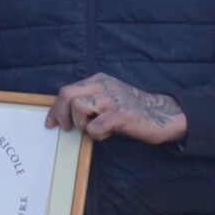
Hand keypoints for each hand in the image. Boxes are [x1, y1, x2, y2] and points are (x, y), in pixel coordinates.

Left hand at [46, 72, 187, 144]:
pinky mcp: (120, 114)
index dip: (55, 108)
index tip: (51, 122)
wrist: (163, 115)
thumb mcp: (110, 97)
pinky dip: (97, 134)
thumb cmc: (133, 110)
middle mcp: (104, 85)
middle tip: (66, 128)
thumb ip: (91, 99)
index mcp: (99, 80)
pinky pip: (95, 126)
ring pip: (78, 107)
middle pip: (67, 94)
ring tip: (94, 129)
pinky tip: (108, 133)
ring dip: (81, 124)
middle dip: (60, 114)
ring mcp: (112, 99)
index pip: (67, 90)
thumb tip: (65, 114)